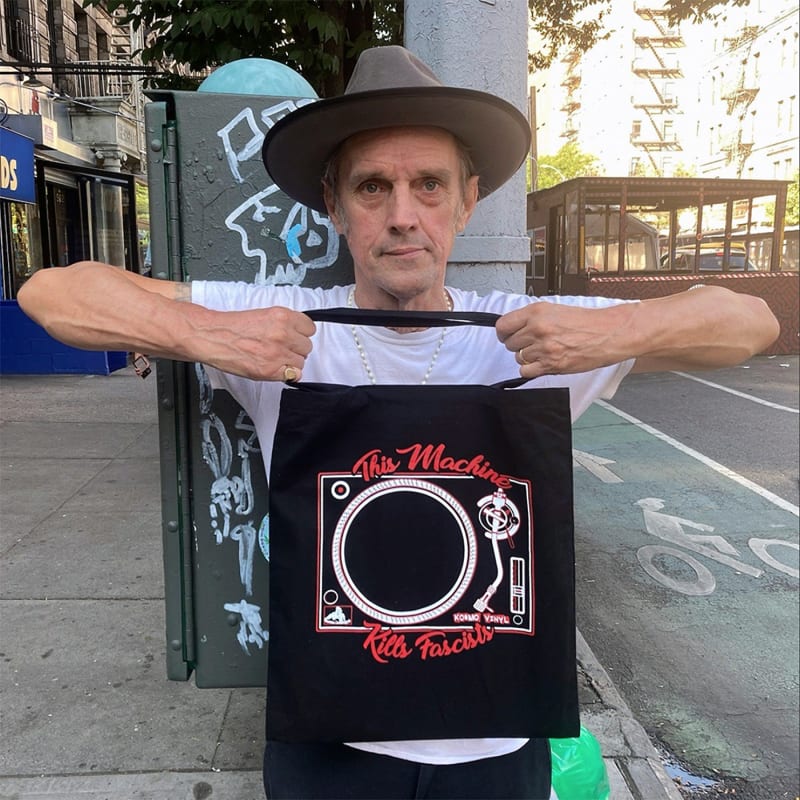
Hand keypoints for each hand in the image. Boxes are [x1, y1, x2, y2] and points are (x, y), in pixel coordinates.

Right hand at [194, 306, 315, 380]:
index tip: (295, 336)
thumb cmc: (232, 327)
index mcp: (282, 317)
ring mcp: (278, 353)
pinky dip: (287, 374)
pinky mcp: (271, 370)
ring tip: (274, 357)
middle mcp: (282, 334)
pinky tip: (275, 368)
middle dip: (296, 348)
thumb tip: (297, 333)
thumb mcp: (264, 315)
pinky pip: (294, 375)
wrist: (213, 337)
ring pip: (301, 361)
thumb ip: (283, 323)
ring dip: (291, 361)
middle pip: (307, 346)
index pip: (310, 328)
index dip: (301, 333)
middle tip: (281, 347)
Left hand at [495, 302, 630, 377]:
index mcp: (536, 312)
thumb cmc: (587, 322)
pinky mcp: (551, 365)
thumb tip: (514, 328)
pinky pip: (526, 371)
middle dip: (518, 345)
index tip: (507, 335)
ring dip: (528, 357)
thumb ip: (532, 318)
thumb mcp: (555, 310)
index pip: (503, 325)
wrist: (608, 333)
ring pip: (518, 357)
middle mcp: (537, 329)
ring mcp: (544, 348)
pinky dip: (532, 369)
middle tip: (533, 343)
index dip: (504, 333)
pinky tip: (544, 362)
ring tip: (545, 351)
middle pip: (509, 343)